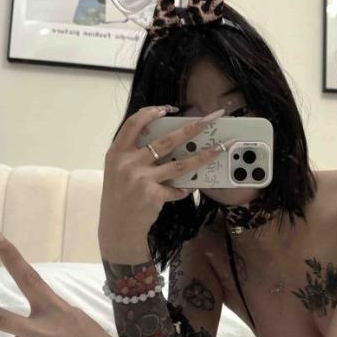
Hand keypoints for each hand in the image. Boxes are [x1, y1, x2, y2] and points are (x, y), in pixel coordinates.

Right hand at [98, 105, 229, 261]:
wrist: (117, 227)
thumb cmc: (120, 197)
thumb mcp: (118, 171)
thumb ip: (135, 155)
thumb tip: (169, 142)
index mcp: (117, 152)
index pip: (133, 124)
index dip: (151, 112)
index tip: (168, 108)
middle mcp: (128, 163)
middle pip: (166, 140)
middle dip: (191, 128)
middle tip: (209, 119)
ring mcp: (141, 179)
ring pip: (180, 164)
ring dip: (203, 156)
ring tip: (219, 149)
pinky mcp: (153, 195)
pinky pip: (177, 188)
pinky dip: (184, 189)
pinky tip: (188, 188)